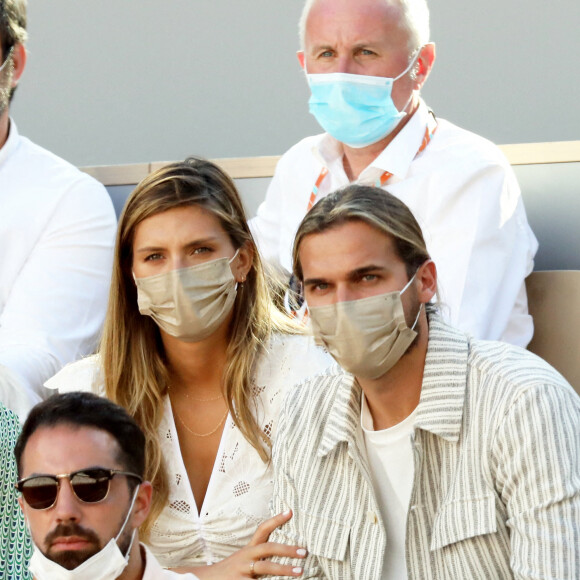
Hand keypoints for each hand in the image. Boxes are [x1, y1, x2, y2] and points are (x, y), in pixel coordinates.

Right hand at [176, 510, 305, 578]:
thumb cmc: (232, 571)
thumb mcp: (246, 560)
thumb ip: (261, 557)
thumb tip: (286, 552)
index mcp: (249, 549)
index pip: (262, 530)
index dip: (276, 520)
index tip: (290, 511)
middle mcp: (246, 556)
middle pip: (268, 548)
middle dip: (287, 549)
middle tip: (304, 551)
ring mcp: (242, 570)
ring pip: (265, 568)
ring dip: (284, 569)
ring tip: (300, 572)